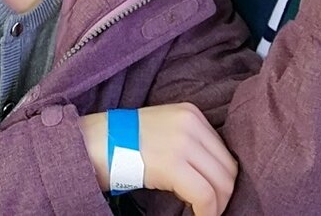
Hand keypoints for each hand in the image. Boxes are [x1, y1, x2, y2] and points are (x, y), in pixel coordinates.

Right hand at [79, 103, 236, 215]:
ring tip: (204, 215)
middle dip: (224, 195)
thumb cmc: (124, 142)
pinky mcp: (172, 162)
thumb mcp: (164, 130)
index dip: (224, 180)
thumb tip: (212, 174)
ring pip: (221, 183)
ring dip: (217, 206)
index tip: (216, 197)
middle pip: (228, 168)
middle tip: (212, 211)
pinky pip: (204, 194)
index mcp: (191, 114)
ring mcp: (183, 141)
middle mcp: (191, 123)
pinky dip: (206, 212)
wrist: (92, 142)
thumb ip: (189, 143)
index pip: (224, 153)